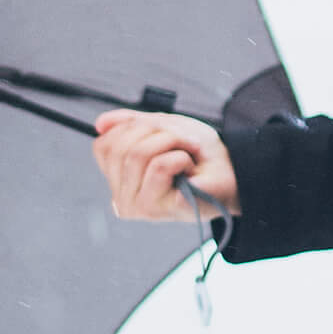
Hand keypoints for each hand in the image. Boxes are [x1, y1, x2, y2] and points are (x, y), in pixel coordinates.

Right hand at [92, 108, 238, 222]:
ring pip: (137, 154)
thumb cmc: (200, 155)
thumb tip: (100, 123)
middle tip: (180, 141)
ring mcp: (136, 207)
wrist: (232, 173)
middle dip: (156, 132)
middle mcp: (122, 198)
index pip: (103, 145)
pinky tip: (189, 169)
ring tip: (187, 154)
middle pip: (119, 147)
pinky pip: (159, 166)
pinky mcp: (156, 210)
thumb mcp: (162, 128)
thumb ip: (131, 124)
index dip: (133, 128)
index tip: (161, 133)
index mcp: (119, 180)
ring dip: (171, 142)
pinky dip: (180, 157)